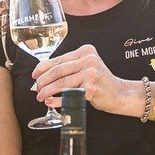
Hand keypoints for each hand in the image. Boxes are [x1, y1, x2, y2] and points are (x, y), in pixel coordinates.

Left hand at [29, 45, 143, 117]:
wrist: (120, 93)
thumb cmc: (99, 82)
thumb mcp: (86, 67)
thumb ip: (69, 67)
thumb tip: (42, 75)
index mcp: (85, 51)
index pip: (58, 59)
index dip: (42, 68)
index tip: (34, 75)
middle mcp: (88, 60)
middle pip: (58, 71)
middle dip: (43, 81)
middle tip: (36, 89)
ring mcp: (90, 74)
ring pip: (61, 83)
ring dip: (47, 91)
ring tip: (40, 96)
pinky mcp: (91, 89)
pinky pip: (69, 95)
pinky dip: (57, 100)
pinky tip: (50, 102)